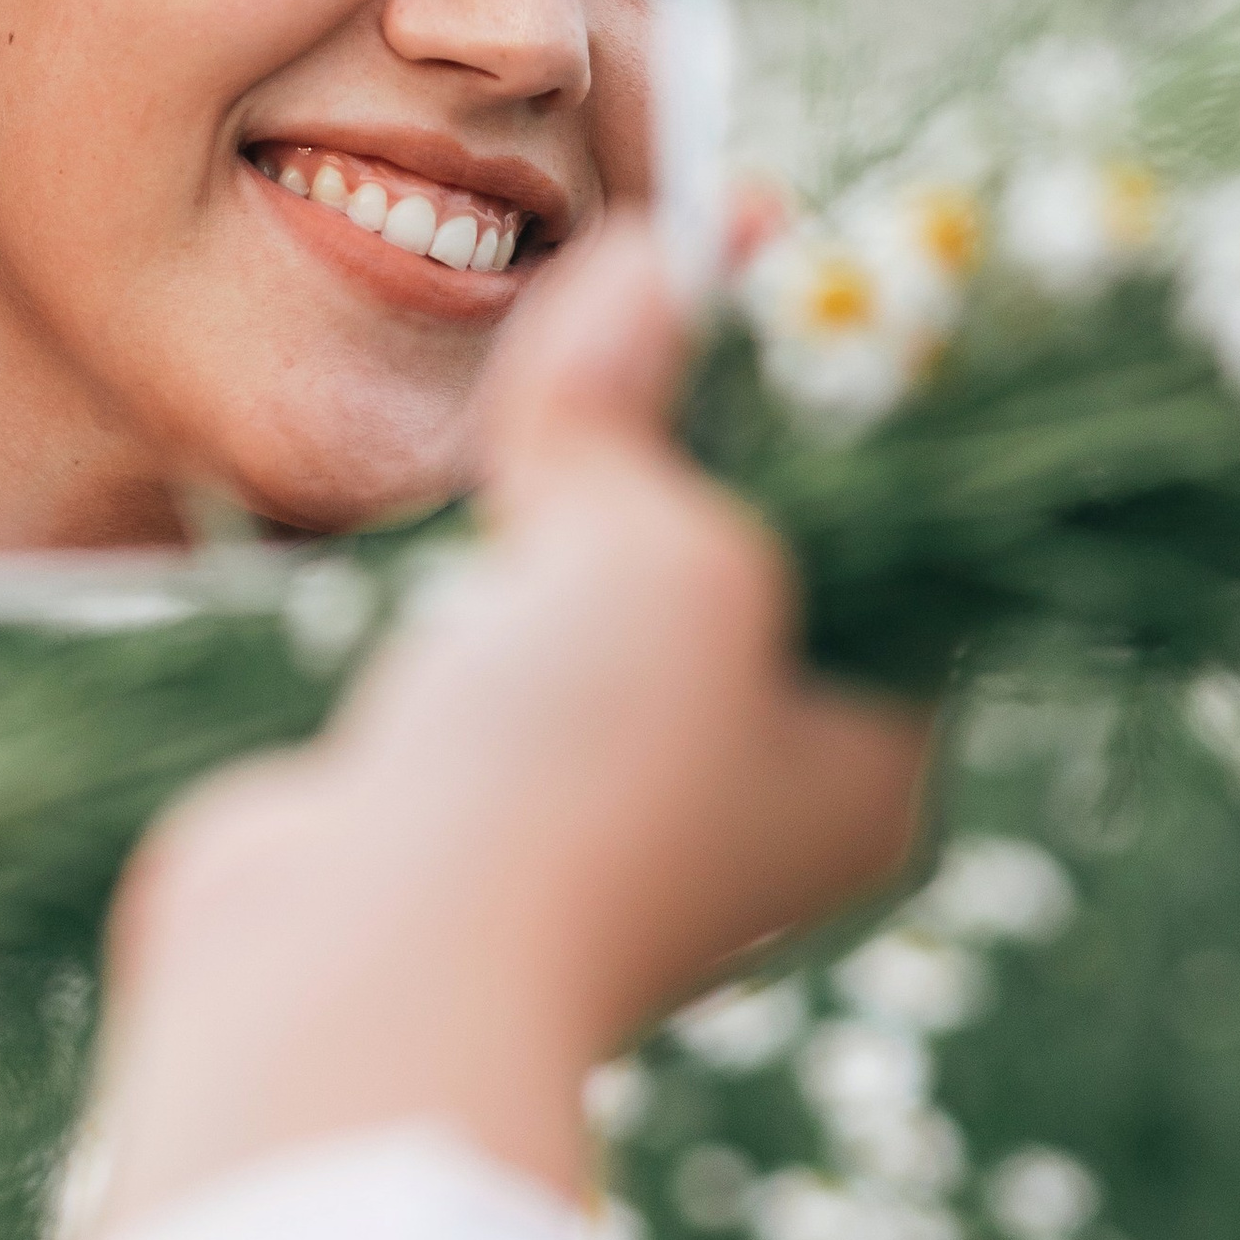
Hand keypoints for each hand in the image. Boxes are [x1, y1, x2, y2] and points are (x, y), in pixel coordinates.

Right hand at [87, 221, 934, 1239]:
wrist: (355, 977)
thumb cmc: (570, 778)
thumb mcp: (657, 547)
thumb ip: (644, 401)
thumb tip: (643, 262)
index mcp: (856, 758)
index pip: (883, 545)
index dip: (828, 400)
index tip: (774, 269)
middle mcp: (741, 790)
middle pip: (734, 551)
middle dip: (687, 419)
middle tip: (662, 270)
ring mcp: (590, 799)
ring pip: (596, 585)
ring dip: (567, 477)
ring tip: (559, 338)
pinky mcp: (453, 789)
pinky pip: (482, 629)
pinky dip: (466, 548)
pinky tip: (456, 464)